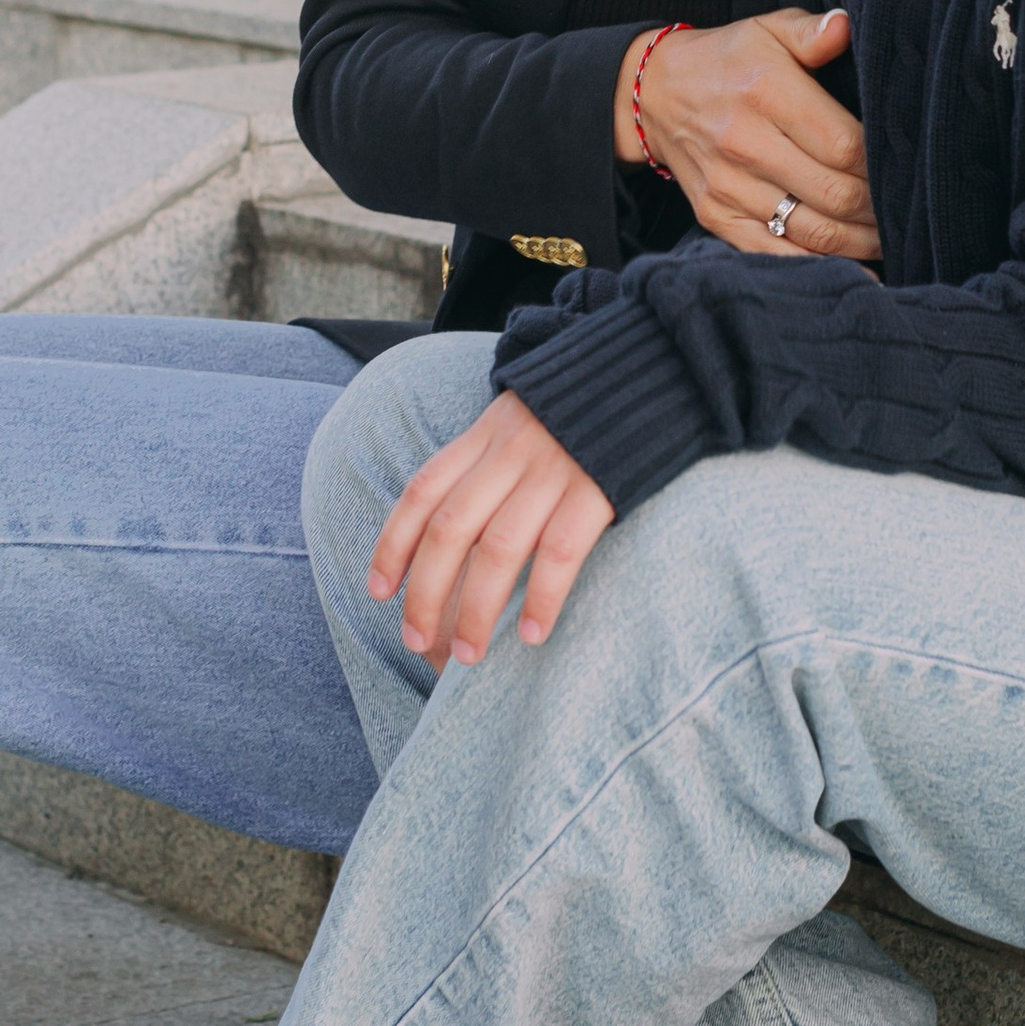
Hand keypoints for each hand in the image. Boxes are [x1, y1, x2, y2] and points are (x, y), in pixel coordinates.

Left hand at [367, 392, 613, 667]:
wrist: (646, 370)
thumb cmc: (579, 413)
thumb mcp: (520, 420)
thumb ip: (488, 464)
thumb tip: (456, 537)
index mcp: (485, 435)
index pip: (422, 492)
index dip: (393, 544)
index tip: (378, 592)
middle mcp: (510, 452)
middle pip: (450, 529)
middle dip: (425, 592)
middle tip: (415, 640)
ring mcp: (554, 470)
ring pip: (498, 549)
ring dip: (475, 609)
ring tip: (468, 655)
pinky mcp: (597, 488)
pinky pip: (561, 551)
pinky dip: (542, 597)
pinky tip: (532, 634)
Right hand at [618, 8, 879, 261]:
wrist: (654, 93)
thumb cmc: (728, 59)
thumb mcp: (767, 29)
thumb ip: (811, 30)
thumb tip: (845, 26)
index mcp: (766, 91)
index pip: (844, 145)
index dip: (882, 166)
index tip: (904, 169)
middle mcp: (744, 142)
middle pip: (835, 193)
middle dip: (879, 209)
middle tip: (906, 211)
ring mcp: (727, 185)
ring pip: (811, 231)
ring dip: (859, 242)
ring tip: (889, 239)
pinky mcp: (714, 215)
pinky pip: (774, 252)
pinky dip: (817, 266)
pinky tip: (852, 266)